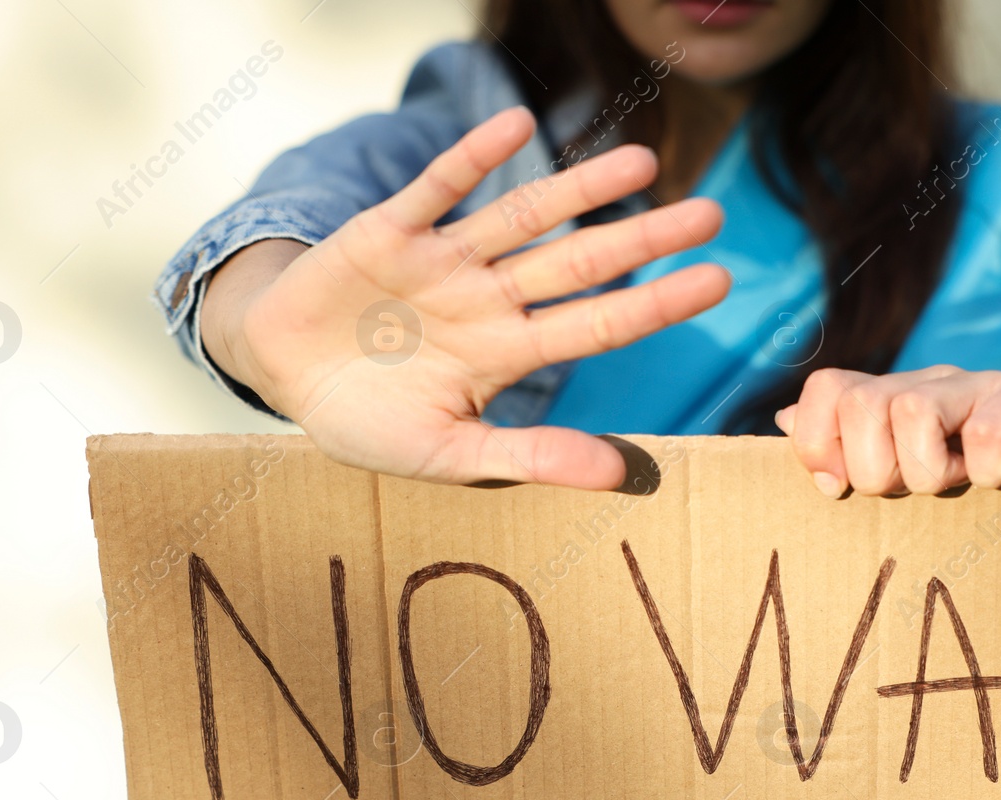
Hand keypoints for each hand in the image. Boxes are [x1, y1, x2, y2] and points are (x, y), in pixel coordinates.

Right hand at [200, 106, 728, 489]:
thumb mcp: (448, 453)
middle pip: (576, 262)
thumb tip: (621, 473)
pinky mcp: (388, 230)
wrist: (282, 375)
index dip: (655, 304)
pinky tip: (516, 124)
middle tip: (711, 212)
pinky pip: (436, 187)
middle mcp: (487, 299)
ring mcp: (442, 261)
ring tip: (640, 162)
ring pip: (522, 216)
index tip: (719, 281)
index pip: (596, 324)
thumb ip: (529, 457)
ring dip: (577, 188)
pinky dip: (472, 157)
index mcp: (505, 354)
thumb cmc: (369, 421)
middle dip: (641, 238)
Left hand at [773, 366, 1000, 496]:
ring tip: (957, 485)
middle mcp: (932, 381)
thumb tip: (782, 422)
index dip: (816, 442)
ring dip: (930, 470)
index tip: (837, 488)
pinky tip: (1000, 479)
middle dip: (876, 470)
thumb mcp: (903, 473)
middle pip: (863, 404)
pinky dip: (988, 466)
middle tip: (912, 491)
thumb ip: (841, 447)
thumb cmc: (976, 488)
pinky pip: (989, 425)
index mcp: (892, 398)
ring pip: (913, 410)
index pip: (826, 388)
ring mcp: (984, 384)